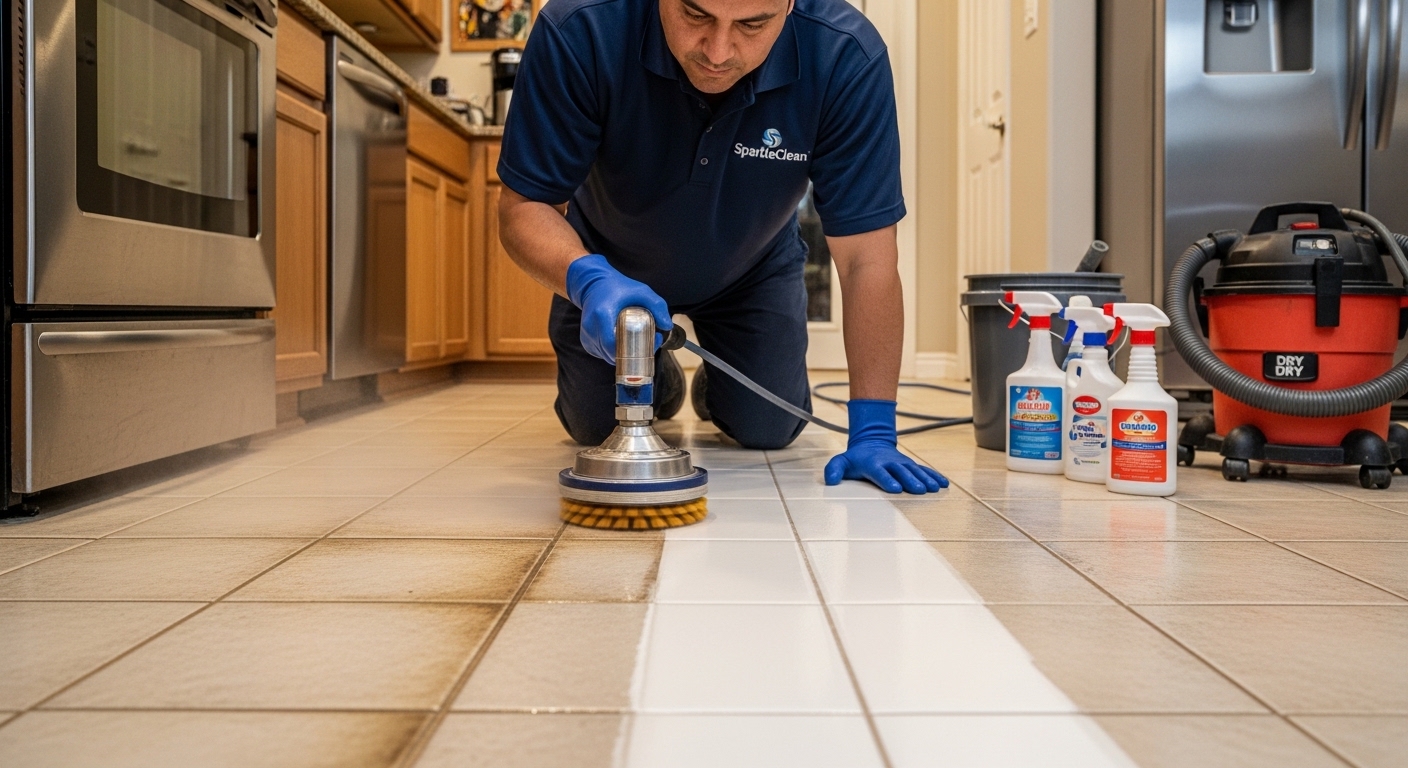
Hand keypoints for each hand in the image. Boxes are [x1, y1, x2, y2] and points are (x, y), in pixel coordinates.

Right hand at [565, 254, 671, 363]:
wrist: (593, 284)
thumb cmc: (618, 287)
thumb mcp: (641, 291)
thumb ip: (657, 305)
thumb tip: (667, 326)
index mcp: (602, 315)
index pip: (612, 345)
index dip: (632, 351)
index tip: (649, 342)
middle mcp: (591, 327)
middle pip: (612, 354)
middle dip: (632, 355)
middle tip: (647, 344)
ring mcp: (586, 336)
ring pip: (607, 356)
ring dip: (623, 355)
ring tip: (635, 342)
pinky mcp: (586, 341)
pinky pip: (602, 354)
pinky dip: (613, 353)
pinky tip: (622, 343)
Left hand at [824, 399, 948, 493]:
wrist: (872, 441)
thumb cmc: (856, 458)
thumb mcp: (841, 461)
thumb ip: (834, 469)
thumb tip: (830, 481)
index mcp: (873, 464)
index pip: (880, 472)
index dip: (887, 480)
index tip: (895, 488)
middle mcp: (890, 463)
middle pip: (901, 472)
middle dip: (911, 480)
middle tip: (919, 490)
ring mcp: (902, 463)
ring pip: (915, 471)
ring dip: (925, 479)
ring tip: (934, 488)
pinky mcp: (911, 465)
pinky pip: (924, 470)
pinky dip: (934, 475)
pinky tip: (943, 484)